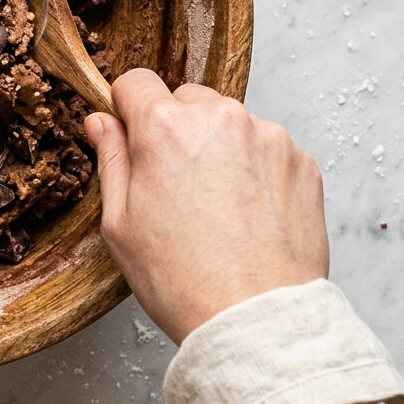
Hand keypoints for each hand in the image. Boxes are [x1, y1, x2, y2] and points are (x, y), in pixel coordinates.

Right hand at [85, 69, 328, 343]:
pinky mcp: (301, 161)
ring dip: (218, 146)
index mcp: (164, 128)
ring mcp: (267, 136)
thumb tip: (102, 123)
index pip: (136, 82)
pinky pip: (266, 146)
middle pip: (185, 99)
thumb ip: (110, 160)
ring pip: (228, 121)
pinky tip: (246, 212)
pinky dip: (254, 167)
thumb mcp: (119, 223)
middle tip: (175, 184)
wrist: (257, 321)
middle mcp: (219, 118)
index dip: (127, 109)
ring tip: (216, 205)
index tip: (131, 136)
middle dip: (175, 129)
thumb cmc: (183, 280)